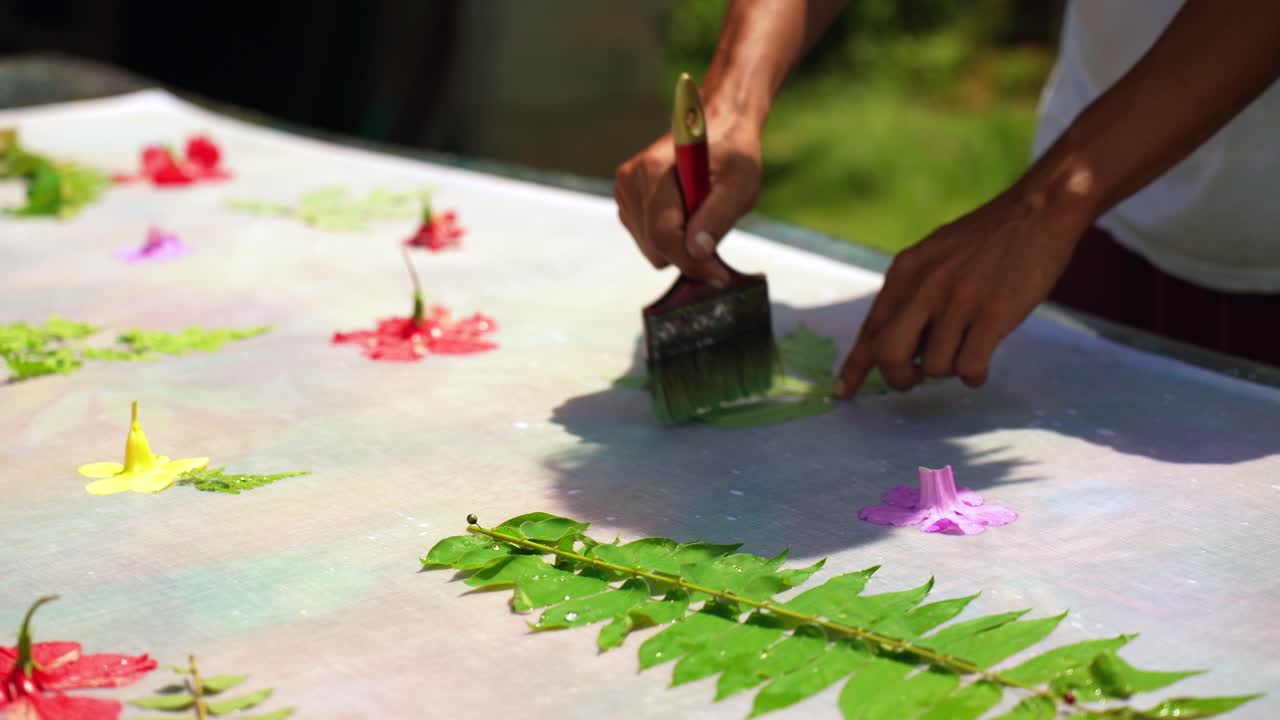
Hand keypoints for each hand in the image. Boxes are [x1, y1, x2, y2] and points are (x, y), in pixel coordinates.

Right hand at [613, 115, 762, 287]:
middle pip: (656, 248)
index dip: (693, 263)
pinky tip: (685, 212)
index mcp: (653, 171)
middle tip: (714, 230)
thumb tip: (696, 252)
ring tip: (700, 213)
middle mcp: (630, 181)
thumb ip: (717, 217)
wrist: (717, 125)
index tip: (720, 276)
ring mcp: (624, 192)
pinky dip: (670, 236)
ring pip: (651, 248)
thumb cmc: (733, 153)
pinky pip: (647, 240)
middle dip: (687, 250)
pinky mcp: (626, 201)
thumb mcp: (740, 185)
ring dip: (679, 242)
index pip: (664, 236)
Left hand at [834, 184, 1093, 395]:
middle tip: (914, 379)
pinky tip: (983, 364)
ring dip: (949, 369)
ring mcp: (956, 301)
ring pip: (933, 366)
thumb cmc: (989, 239)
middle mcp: (924, 287)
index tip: (843, 393)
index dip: (855, 366)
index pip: (870, 329)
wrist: (1038, 209)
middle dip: (898, 378)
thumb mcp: (935, 255)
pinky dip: (973, 375)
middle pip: (888, 355)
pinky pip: (968, 368)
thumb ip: (912, 292)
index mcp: (905, 272)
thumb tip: (892, 341)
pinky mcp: (991, 314)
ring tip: (967, 349)